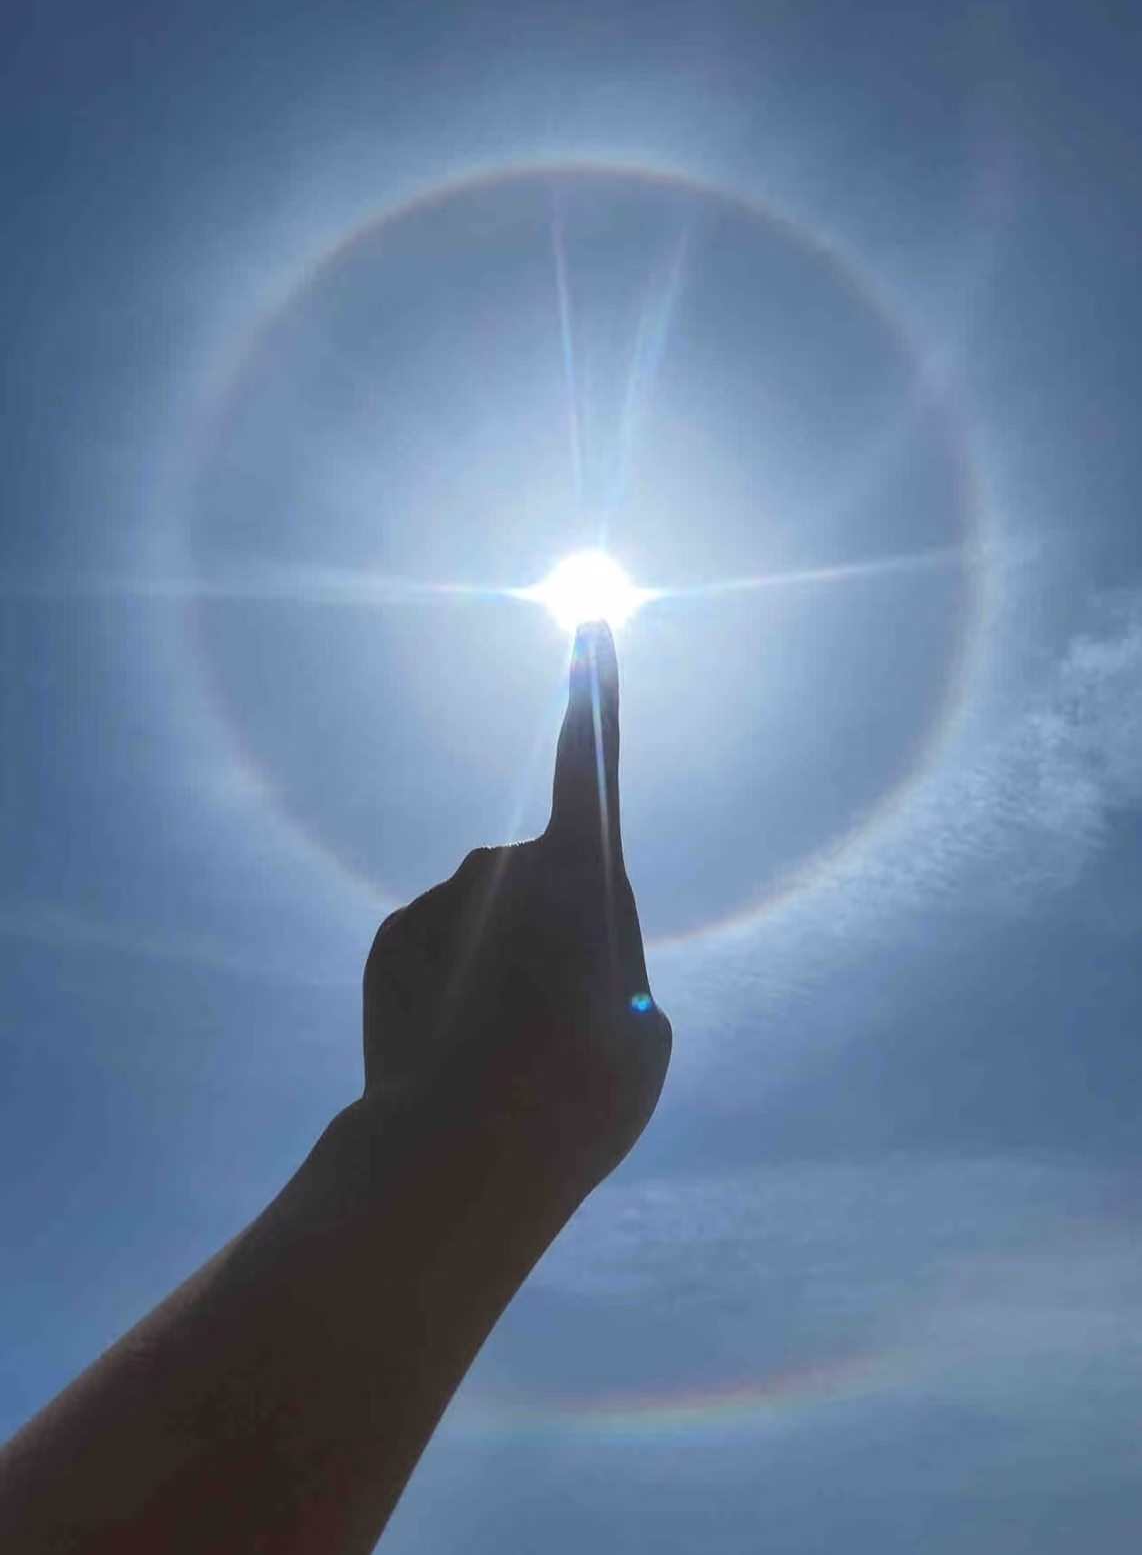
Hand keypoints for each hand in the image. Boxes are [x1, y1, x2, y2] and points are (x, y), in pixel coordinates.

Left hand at [363, 621, 670, 1198]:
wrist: (461, 1152)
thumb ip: (612, 962)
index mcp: (586, 866)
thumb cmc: (581, 1089)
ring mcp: (442, 894)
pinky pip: (437, 943)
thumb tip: (563, 946)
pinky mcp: (390, 932)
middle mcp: (507, 860)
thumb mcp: (643, 1027)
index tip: (589, 618)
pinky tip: (455, 1045)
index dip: (597, 685)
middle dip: (557, 931)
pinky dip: (450, 984)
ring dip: (501, 965)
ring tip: (507, 1045)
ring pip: (488, 917)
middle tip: (562, 1018)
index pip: (592, 752)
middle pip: (548, 878)